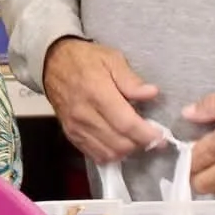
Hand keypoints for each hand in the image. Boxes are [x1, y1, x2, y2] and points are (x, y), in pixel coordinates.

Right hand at [44, 37, 164, 163]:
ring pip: (109, 153)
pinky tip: (118, 142)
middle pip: (119, 143)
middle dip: (140, 144)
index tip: (162, 137)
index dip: (147, 134)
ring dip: (127, 150)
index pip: (126, 123)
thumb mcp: (111, 59)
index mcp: (97, 93)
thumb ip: (131, 80)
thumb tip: (151, 93)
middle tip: (151, 136)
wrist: (52, 63)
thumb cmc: (85, 59)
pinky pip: (95, 155)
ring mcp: (76, 127)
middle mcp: (84, 114)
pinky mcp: (71, 134)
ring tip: (135, 138)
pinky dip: (111, 154)